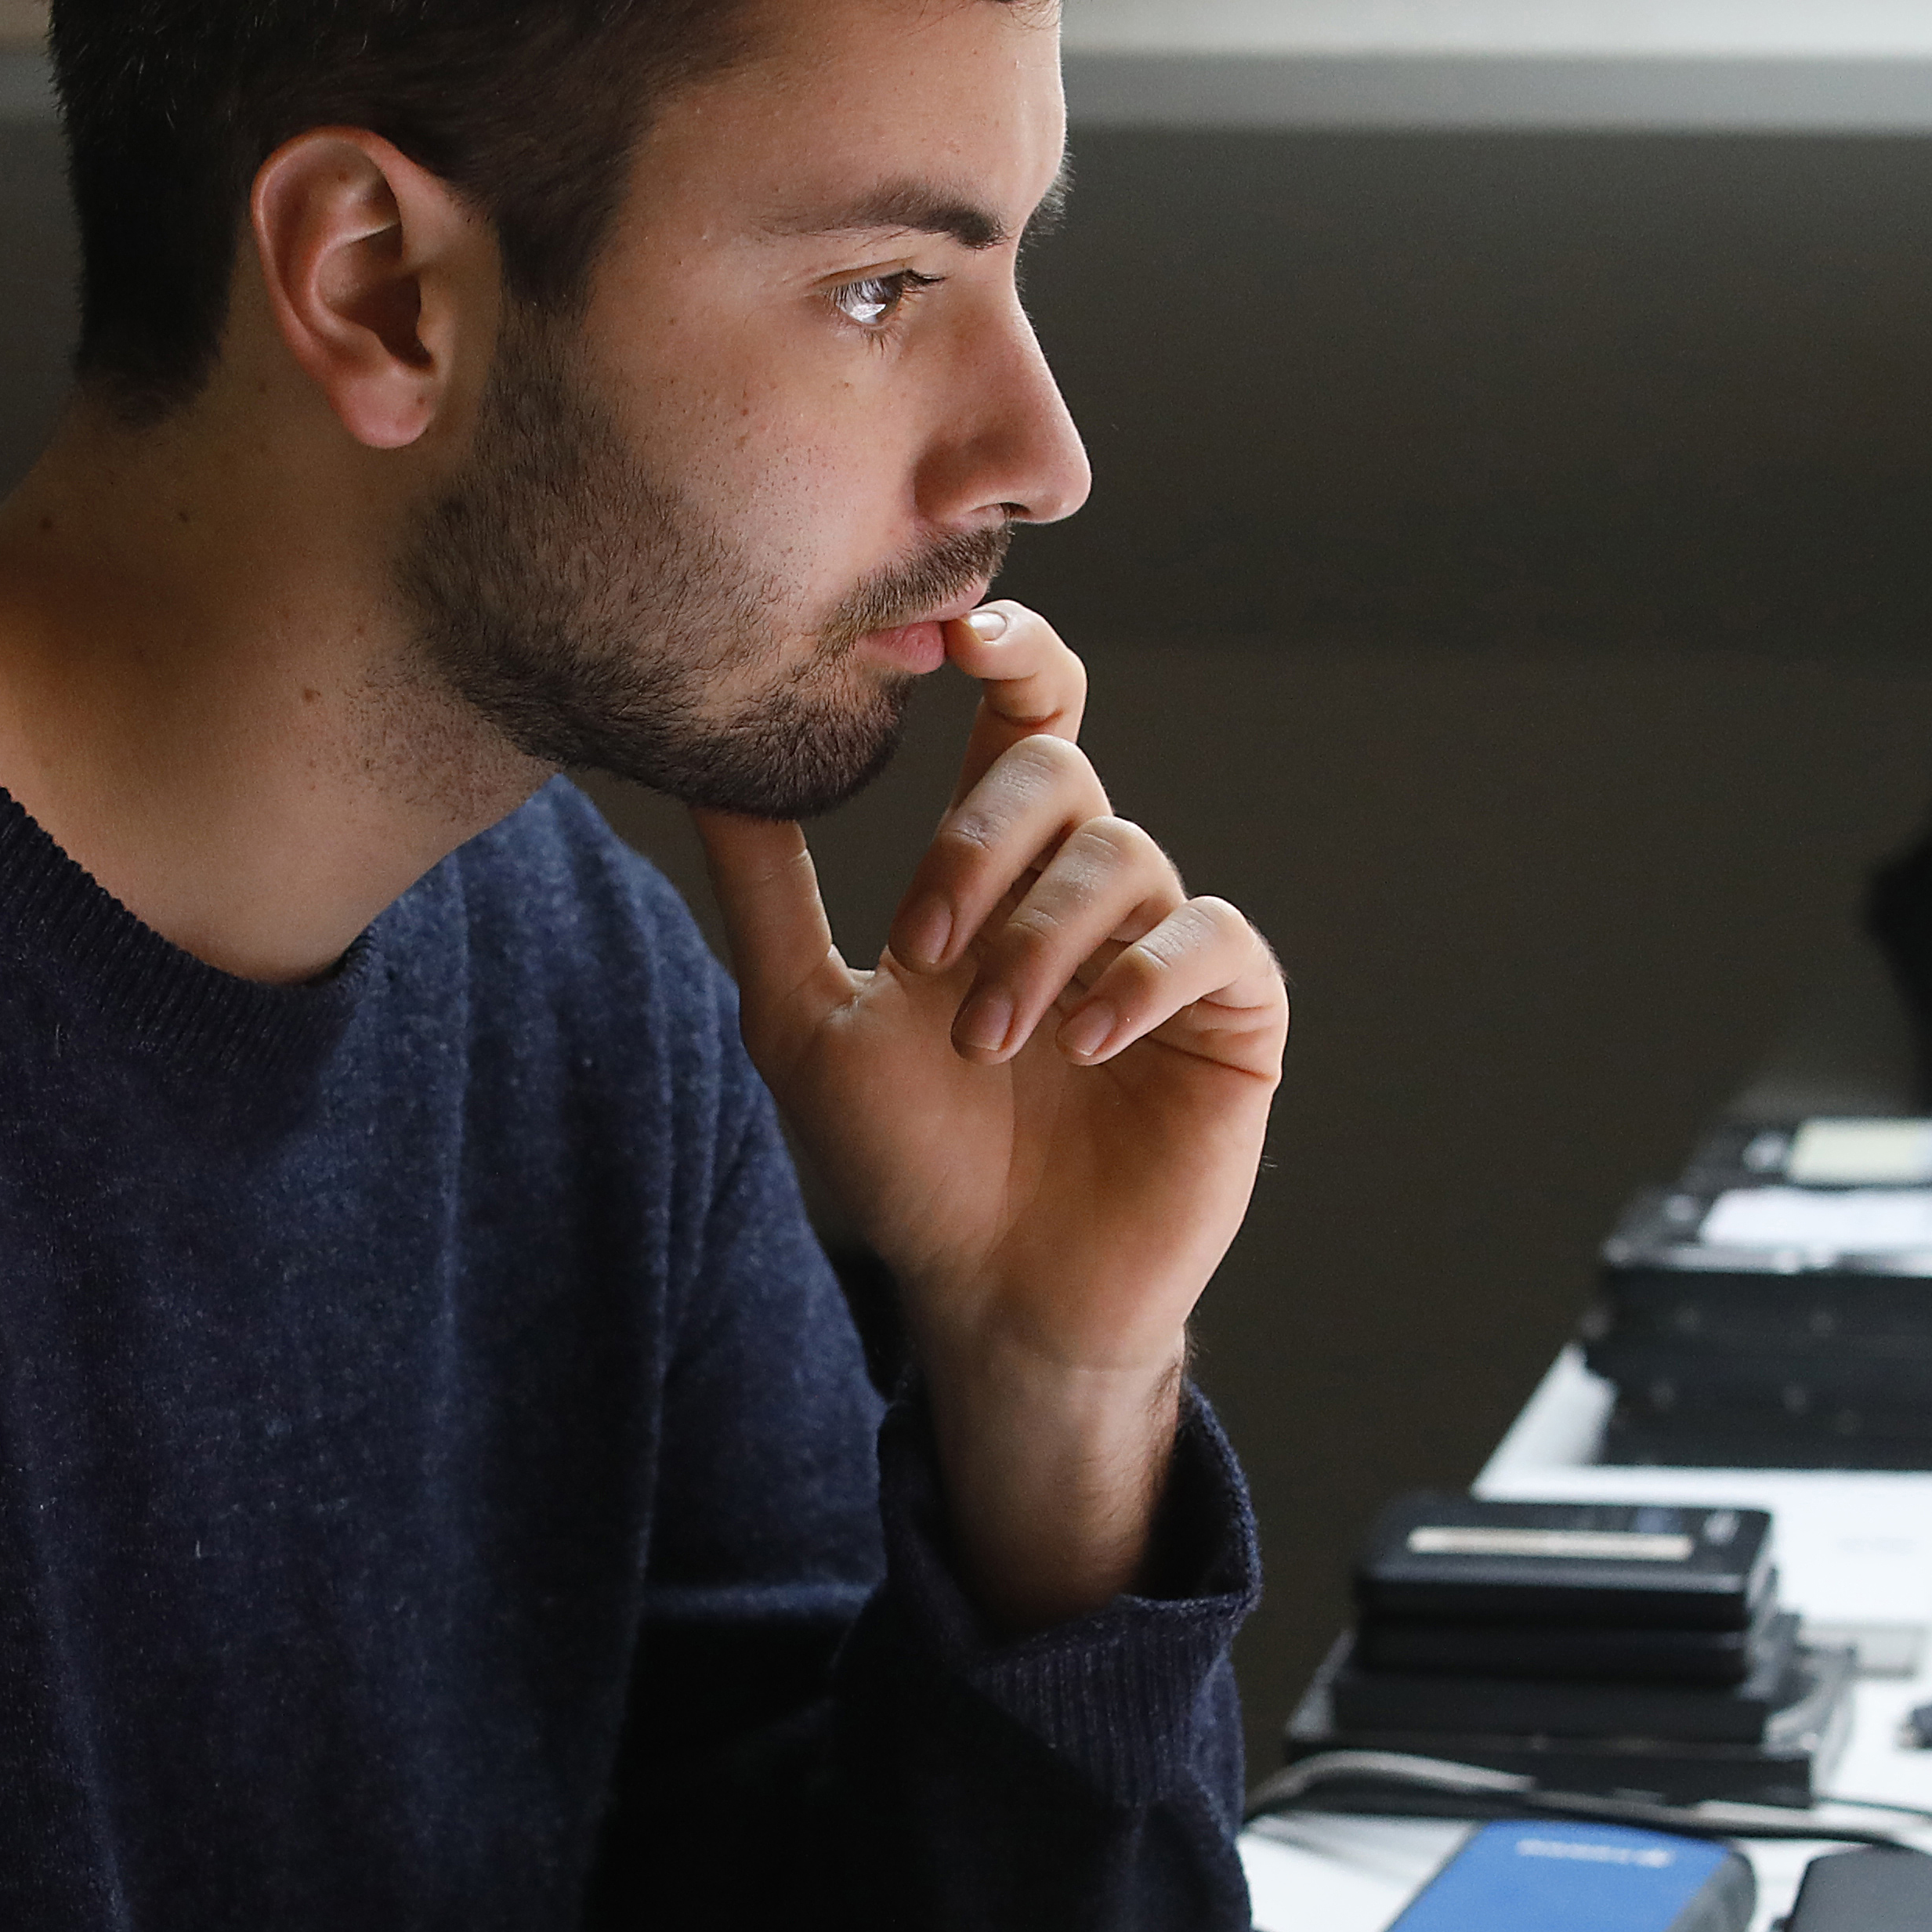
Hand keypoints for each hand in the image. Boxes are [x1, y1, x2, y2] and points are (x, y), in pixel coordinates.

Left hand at [692, 607, 1286, 1625]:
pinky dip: (1142, 975)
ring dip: (1040, 940)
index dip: (1011, 652)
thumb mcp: (802, 1017)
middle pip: (1059, 769)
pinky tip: (1084, 1041)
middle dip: (980, 839)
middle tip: (921, 946)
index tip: (959, 636)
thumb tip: (701, 756)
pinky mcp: (1231, 1018)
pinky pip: (1211, 940)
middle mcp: (1083, 889)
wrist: (993, 1294)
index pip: (1023, 715)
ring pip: (1124, 855)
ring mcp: (1161, 947)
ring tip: (985, 1042)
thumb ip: (763, 887)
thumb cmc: (904, 1163)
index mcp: (998, 870)